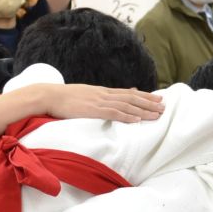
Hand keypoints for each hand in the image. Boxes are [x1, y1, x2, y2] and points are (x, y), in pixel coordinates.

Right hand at [40, 85, 164, 121]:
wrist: (48, 95)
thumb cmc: (63, 99)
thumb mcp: (84, 96)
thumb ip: (98, 99)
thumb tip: (109, 101)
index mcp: (102, 92)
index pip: (128, 93)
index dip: (144, 96)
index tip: (158, 98)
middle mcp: (104, 94)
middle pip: (132, 98)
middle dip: (149, 102)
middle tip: (164, 106)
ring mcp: (99, 101)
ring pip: (126, 105)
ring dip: (143, 110)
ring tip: (157, 114)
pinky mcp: (93, 110)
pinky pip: (113, 113)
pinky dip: (126, 116)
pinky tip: (137, 119)